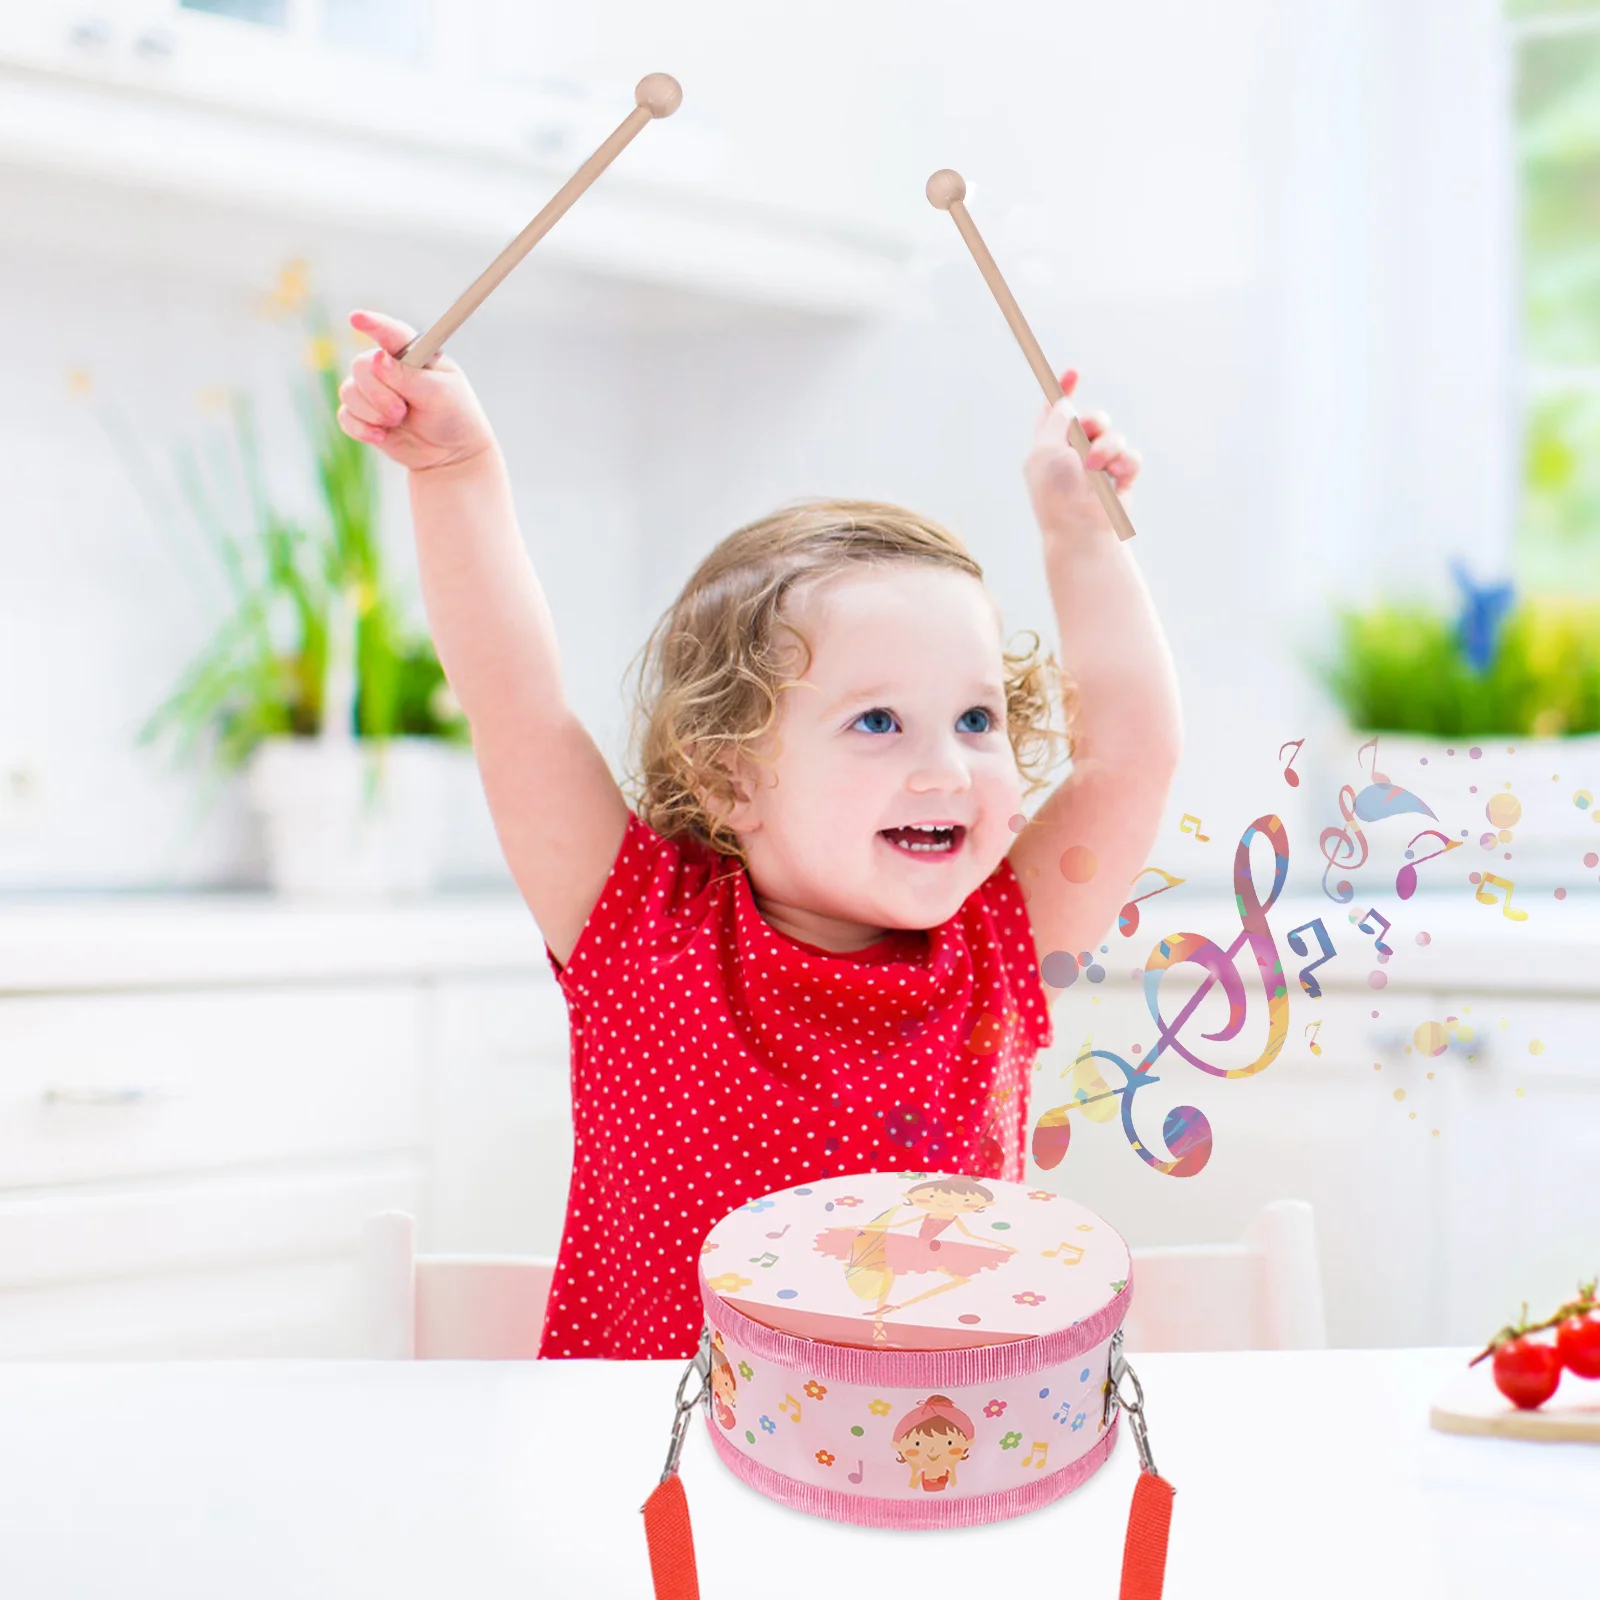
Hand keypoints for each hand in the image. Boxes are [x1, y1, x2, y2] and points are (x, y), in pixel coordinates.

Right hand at [336, 310, 498, 473]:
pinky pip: (345, 416)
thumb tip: (378, 359)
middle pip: (361, 366)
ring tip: (398, 422)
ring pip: (349, 391)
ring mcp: (372, 391)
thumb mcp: (440, 394)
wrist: (452, 453)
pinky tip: (381, 436)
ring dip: (373, 412)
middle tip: (402, 411)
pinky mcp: (364, 415)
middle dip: (379, 393)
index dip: (372, 324)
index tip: (356, 319)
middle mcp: (387, 367)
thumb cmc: (453, 416)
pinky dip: (361, 428)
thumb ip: (409, 377)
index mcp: (411, 353)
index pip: (390, 333)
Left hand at [1024, 369, 1141, 542]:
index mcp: (1048, 448)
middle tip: (1089, 435)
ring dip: (1107, 448)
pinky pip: (1132, 456)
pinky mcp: (1121, 478)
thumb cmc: (1057, 494)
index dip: (1063, 390)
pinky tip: (1117, 479)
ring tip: (1097, 468)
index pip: (1055, 413)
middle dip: (1095, 422)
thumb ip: (1056, 422)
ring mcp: (1099, 467)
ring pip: (1115, 435)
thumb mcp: (1047, 451)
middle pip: (1093, 419)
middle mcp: (1073, 455)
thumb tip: (1064, 401)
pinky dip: (1125, 464)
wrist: (1081, 530)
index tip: (1073, 371)